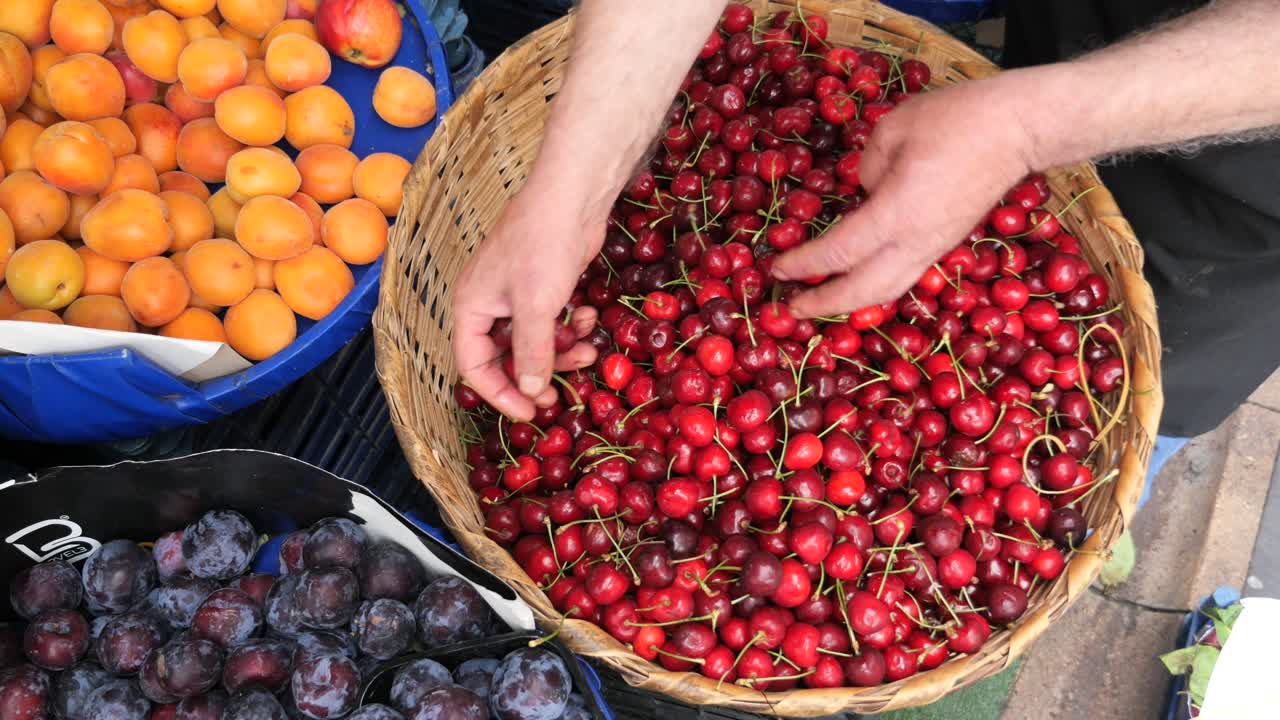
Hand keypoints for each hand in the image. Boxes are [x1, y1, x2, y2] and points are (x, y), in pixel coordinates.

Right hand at [452, 182, 604, 421]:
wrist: (572, 196)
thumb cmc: (543, 247)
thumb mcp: (535, 307)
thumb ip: (532, 353)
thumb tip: (532, 391)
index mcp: (471, 307)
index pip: (474, 366)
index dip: (500, 393)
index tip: (530, 412)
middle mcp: (489, 303)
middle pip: (506, 357)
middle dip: (537, 373)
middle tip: (562, 394)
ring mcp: (517, 293)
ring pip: (535, 341)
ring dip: (561, 351)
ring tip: (589, 352)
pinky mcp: (544, 285)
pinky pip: (552, 321)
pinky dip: (571, 325)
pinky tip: (588, 314)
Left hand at [773, 73, 1040, 317]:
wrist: (1019, 129)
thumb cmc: (957, 119)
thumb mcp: (895, 127)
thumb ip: (867, 166)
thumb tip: (862, 191)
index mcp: (897, 213)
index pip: (838, 252)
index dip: (803, 264)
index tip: (776, 268)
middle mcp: (916, 241)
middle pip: (863, 291)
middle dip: (824, 304)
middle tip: (790, 308)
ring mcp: (935, 247)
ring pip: (888, 290)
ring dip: (851, 303)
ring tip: (820, 301)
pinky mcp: (947, 243)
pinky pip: (904, 276)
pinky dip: (875, 286)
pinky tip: (858, 279)